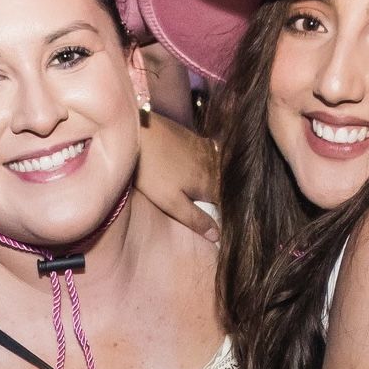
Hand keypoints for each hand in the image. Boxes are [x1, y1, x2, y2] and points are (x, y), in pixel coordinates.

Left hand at [136, 112, 220, 240]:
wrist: (139, 132)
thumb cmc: (152, 172)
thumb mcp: (171, 202)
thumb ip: (195, 219)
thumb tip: (217, 236)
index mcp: (211, 185)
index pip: (229, 203)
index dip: (229, 214)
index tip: (228, 224)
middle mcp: (214, 166)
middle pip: (227, 186)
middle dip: (228, 197)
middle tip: (224, 210)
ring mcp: (206, 150)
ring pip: (222, 169)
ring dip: (223, 179)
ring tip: (215, 190)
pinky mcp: (196, 138)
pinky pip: (213, 154)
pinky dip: (214, 163)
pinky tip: (205, 168)